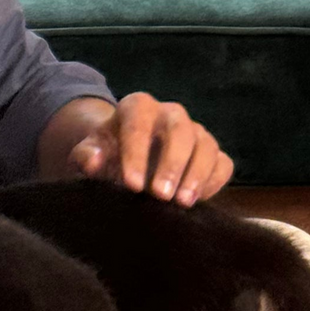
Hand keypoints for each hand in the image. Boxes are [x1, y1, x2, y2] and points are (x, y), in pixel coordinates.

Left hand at [63, 93, 232, 206]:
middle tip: (160, 196)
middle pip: (180, 130)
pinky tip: (198, 201)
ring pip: (206, 145)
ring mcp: (196, 133)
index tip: (131, 185)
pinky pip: (223, 164)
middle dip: (171, 164)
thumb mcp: (90, 153)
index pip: (139, 123)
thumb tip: (92, 161)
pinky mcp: (212, 154)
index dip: (136, 153)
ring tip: (182, 203)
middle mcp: (171, 114)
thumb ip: (86, 155)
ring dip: (196, 175)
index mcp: (138, 107)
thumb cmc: (108, 155)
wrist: (127, 160)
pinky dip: (213, 181)